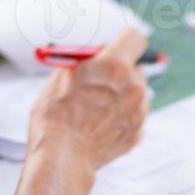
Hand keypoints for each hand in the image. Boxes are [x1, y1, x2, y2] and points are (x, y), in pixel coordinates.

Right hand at [27, 28, 149, 173]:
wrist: (61, 157)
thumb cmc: (55, 115)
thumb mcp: (64, 74)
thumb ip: (87, 60)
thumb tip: (95, 55)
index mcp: (116, 65)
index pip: (136, 38)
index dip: (125, 41)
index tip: (118, 46)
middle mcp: (133, 86)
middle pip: (136, 67)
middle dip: (121, 71)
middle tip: (101, 80)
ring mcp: (139, 111)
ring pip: (137, 92)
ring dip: (122, 94)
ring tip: (96, 107)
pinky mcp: (137, 132)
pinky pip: (134, 115)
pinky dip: (121, 116)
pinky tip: (100, 124)